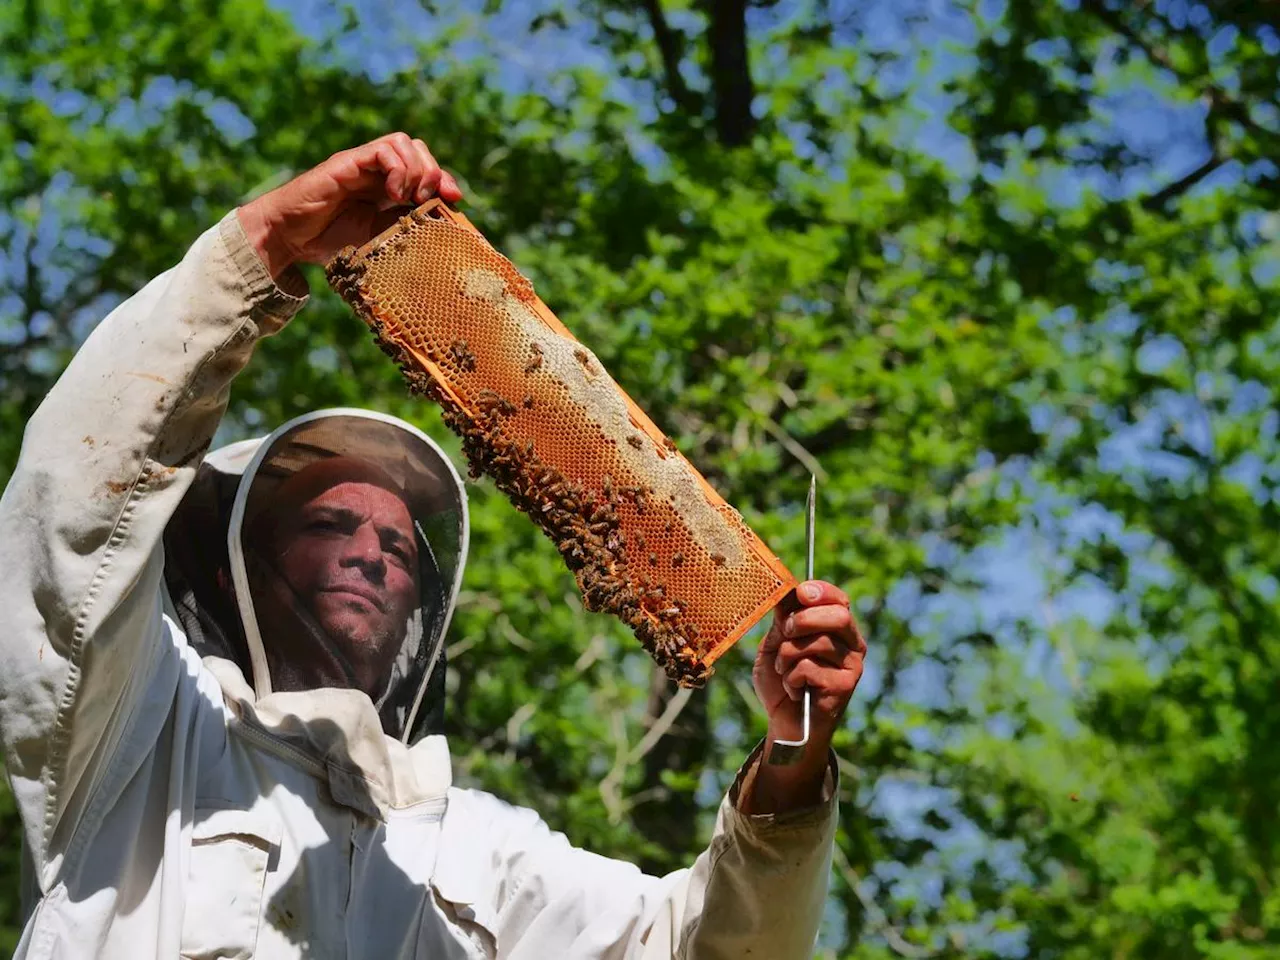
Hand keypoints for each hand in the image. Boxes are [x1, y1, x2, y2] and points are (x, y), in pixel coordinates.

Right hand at [237, 132, 462, 278]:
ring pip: (404, 143)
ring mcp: (362, 164)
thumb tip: (444, 236)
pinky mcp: (348, 162)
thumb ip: (408, 229)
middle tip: (431, 200)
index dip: (445, 181)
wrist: (291, 238)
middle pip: (419, 149)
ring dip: (417, 169)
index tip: (455, 202)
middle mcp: (377, 171)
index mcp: (388, 187)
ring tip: (409, 198)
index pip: (427, 169)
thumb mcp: (381, 238)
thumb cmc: (332, 241)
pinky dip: (398, 168)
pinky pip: (383, 149)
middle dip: (435, 172)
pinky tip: (395, 193)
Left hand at [742, 580, 865, 813]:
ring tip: (785, 671)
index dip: (821, 591)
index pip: (838, 598)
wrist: (784, 724)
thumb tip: (785, 591)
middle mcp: (851, 643)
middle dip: (803, 620)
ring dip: (788, 656)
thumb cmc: (781, 681)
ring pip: (817, 642)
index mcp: (837, 628)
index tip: (800, 592)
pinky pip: (810, 668)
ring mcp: (852, 665)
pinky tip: (795, 689)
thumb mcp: (775, 643)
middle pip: (838, 615)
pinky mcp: (845, 685)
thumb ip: (783, 620)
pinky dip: (791, 678)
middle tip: (785, 633)